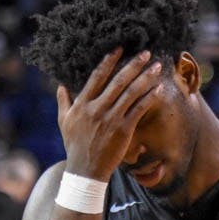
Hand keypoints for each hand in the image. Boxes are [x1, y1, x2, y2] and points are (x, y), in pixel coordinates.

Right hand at [56, 48, 162, 181]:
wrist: (85, 170)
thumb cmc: (75, 146)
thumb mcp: (64, 122)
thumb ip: (64, 102)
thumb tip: (61, 86)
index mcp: (82, 104)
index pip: (97, 77)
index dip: (109, 61)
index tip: (119, 49)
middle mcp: (97, 109)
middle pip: (117, 81)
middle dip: (133, 65)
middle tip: (146, 52)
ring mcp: (111, 119)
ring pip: (131, 93)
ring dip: (145, 78)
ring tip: (157, 67)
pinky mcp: (123, 130)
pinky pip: (138, 110)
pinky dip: (149, 98)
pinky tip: (158, 89)